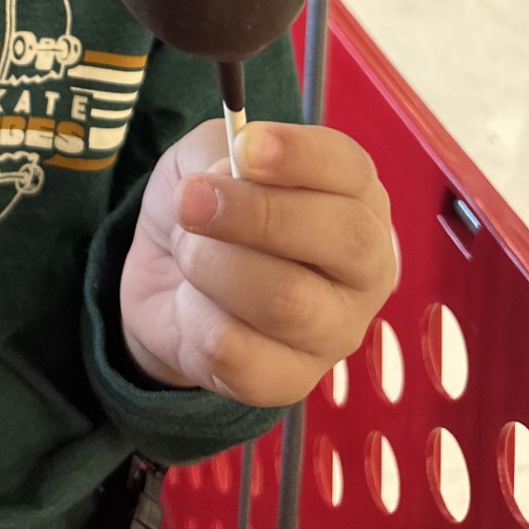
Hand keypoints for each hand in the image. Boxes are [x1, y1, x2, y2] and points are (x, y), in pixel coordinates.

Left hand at [119, 118, 395, 406]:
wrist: (165, 283)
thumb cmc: (208, 209)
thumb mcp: (204, 158)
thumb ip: (220, 153)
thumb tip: (232, 174)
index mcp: (354, 196)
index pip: (351, 169)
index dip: (299, 155)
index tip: (244, 147)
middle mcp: (364, 266)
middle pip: (342, 238)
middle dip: (255, 214)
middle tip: (190, 201)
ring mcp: (337, 330)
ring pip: (288, 301)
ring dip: (213, 266)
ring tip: (185, 252)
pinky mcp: (292, 381)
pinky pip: (238, 352)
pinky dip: (194, 317)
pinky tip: (190, 304)